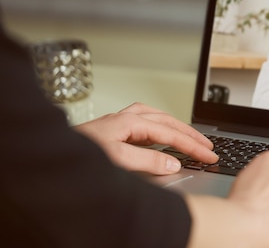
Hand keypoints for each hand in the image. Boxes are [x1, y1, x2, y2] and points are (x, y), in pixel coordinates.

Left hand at [74, 102, 217, 174]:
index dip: (192, 146)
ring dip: (176, 127)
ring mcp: (118, 122)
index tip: (209, 155)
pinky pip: (145, 123)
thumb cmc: (76, 155)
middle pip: (167, 121)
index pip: (170, 134)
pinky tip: (159, 137)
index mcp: (129, 122)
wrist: (48, 155)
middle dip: (190, 134)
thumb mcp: (116, 159)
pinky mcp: (112, 130)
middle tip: (209, 147)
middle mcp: (125, 118)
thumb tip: (174, 162)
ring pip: (156, 118)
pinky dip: (159, 128)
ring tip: (190, 137)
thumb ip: (147, 161)